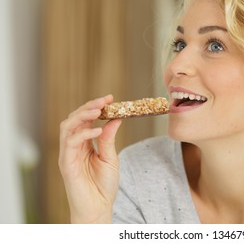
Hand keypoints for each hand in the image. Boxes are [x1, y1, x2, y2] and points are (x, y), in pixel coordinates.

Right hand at [59, 95, 121, 222]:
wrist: (98, 208)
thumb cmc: (103, 185)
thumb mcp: (110, 157)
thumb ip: (109, 138)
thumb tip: (115, 118)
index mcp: (84, 143)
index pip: (86, 120)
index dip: (95, 107)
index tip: (110, 98)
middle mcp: (74, 146)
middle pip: (74, 119)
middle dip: (88, 107)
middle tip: (104, 100)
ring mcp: (68, 154)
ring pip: (68, 126)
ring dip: (83, 115)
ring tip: (98, 110)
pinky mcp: (66, 163)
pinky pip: (71, 143)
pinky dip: (84, 134)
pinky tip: (98, 131)